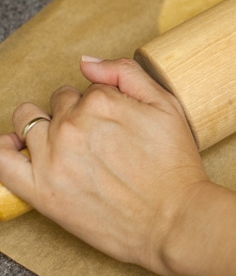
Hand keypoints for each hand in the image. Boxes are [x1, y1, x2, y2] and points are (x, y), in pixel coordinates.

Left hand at [0, 58, 208, 272]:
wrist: (172, 217)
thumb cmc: (174, 165)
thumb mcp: (167, 106)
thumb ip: (127, 73)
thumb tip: (86, 63)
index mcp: (103, 101)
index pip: (90, 89)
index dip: (105, 104)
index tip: (117, 124)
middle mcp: (73, 124)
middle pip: (60, 102)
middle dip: (76, 112)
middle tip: (100, 138)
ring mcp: (53, 157)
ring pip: (28, 120)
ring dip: (44, 125)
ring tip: (69, 145)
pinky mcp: (41, 189)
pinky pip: (2, 160)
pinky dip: (5, 148)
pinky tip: (17, 148)